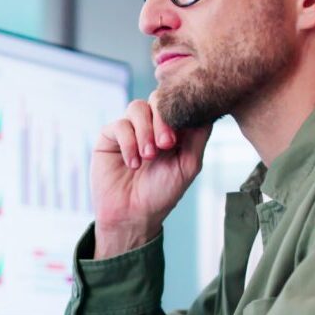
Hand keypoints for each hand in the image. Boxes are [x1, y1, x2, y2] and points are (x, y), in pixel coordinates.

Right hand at [91, 94, 211, 258]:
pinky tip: (133, 164)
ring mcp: (129, 129)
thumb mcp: (188, 164)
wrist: (132, 214)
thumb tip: (205, 108)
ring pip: (137, 108)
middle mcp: (150, 125)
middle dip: (162, 121)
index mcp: (172, 128)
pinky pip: (119, 125)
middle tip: (165, 145)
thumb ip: (198, 135)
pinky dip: (128, 144)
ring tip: (148, 157)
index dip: (180, 112)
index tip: (179, 137)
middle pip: (157, 99)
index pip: (177, 103)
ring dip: (145, 132)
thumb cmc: (162, 193)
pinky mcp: (109, 136)